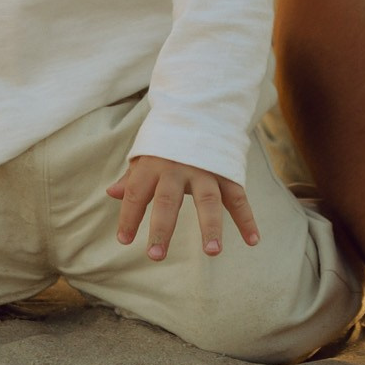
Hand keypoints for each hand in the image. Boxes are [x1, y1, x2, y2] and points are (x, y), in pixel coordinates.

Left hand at [106, 154, 259, 259]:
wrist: (200, 108)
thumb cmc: (168, 139)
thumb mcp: (146, 153)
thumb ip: (132, 177)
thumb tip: (112, 194)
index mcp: (154, 163)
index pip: (137, 193)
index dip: (129, 216)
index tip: (124, 240)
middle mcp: (178, 167)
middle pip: (168, 201)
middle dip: (162, 229)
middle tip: (155, 256)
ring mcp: (206, 169)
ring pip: (208, 200)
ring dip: (212, 227)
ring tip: (212, 252)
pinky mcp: (228, 171)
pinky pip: (239, 197)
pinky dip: (247, 219)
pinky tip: (253, 240)